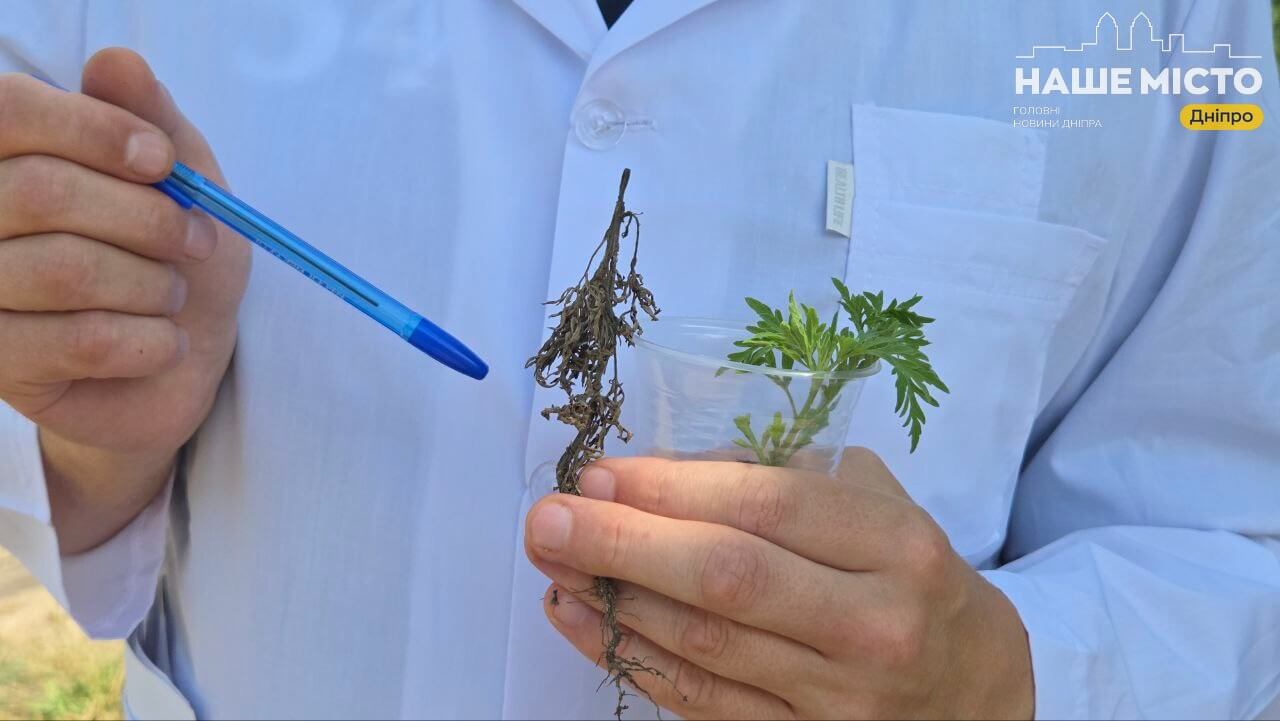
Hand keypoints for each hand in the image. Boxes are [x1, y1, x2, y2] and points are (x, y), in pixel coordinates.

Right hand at [0, 49, 249, 551]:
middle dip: (148, 220)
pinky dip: (149, 341)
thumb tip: (116, 64)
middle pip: (43, 192)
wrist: (181, 357)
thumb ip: (150, 118)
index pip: (12, 112)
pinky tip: (163, 342)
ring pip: (66, 270)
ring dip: (151, 285)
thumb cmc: (173, 254)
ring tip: (174, 296)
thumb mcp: (179, 178)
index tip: (163, 162)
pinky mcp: (1, 364)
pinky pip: (81, 341)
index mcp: (5, 156)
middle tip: (198, 243)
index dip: (94, 130)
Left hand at [525, 450, 1033, 719]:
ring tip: (553, 562)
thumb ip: (788, 480)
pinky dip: (634, 659)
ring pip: (705, 645)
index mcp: (896, 544)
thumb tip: (666, 473)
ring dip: (612, 601)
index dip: (673, 488)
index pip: (767, 505)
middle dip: (623, 542)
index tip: (601, 473)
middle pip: (728, 577)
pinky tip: (584, 622)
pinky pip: (703, 700)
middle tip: (548, 518)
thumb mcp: (881, 508)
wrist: (979, 695)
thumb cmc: (914, 580)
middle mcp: (871, 622)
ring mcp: (837, 697)